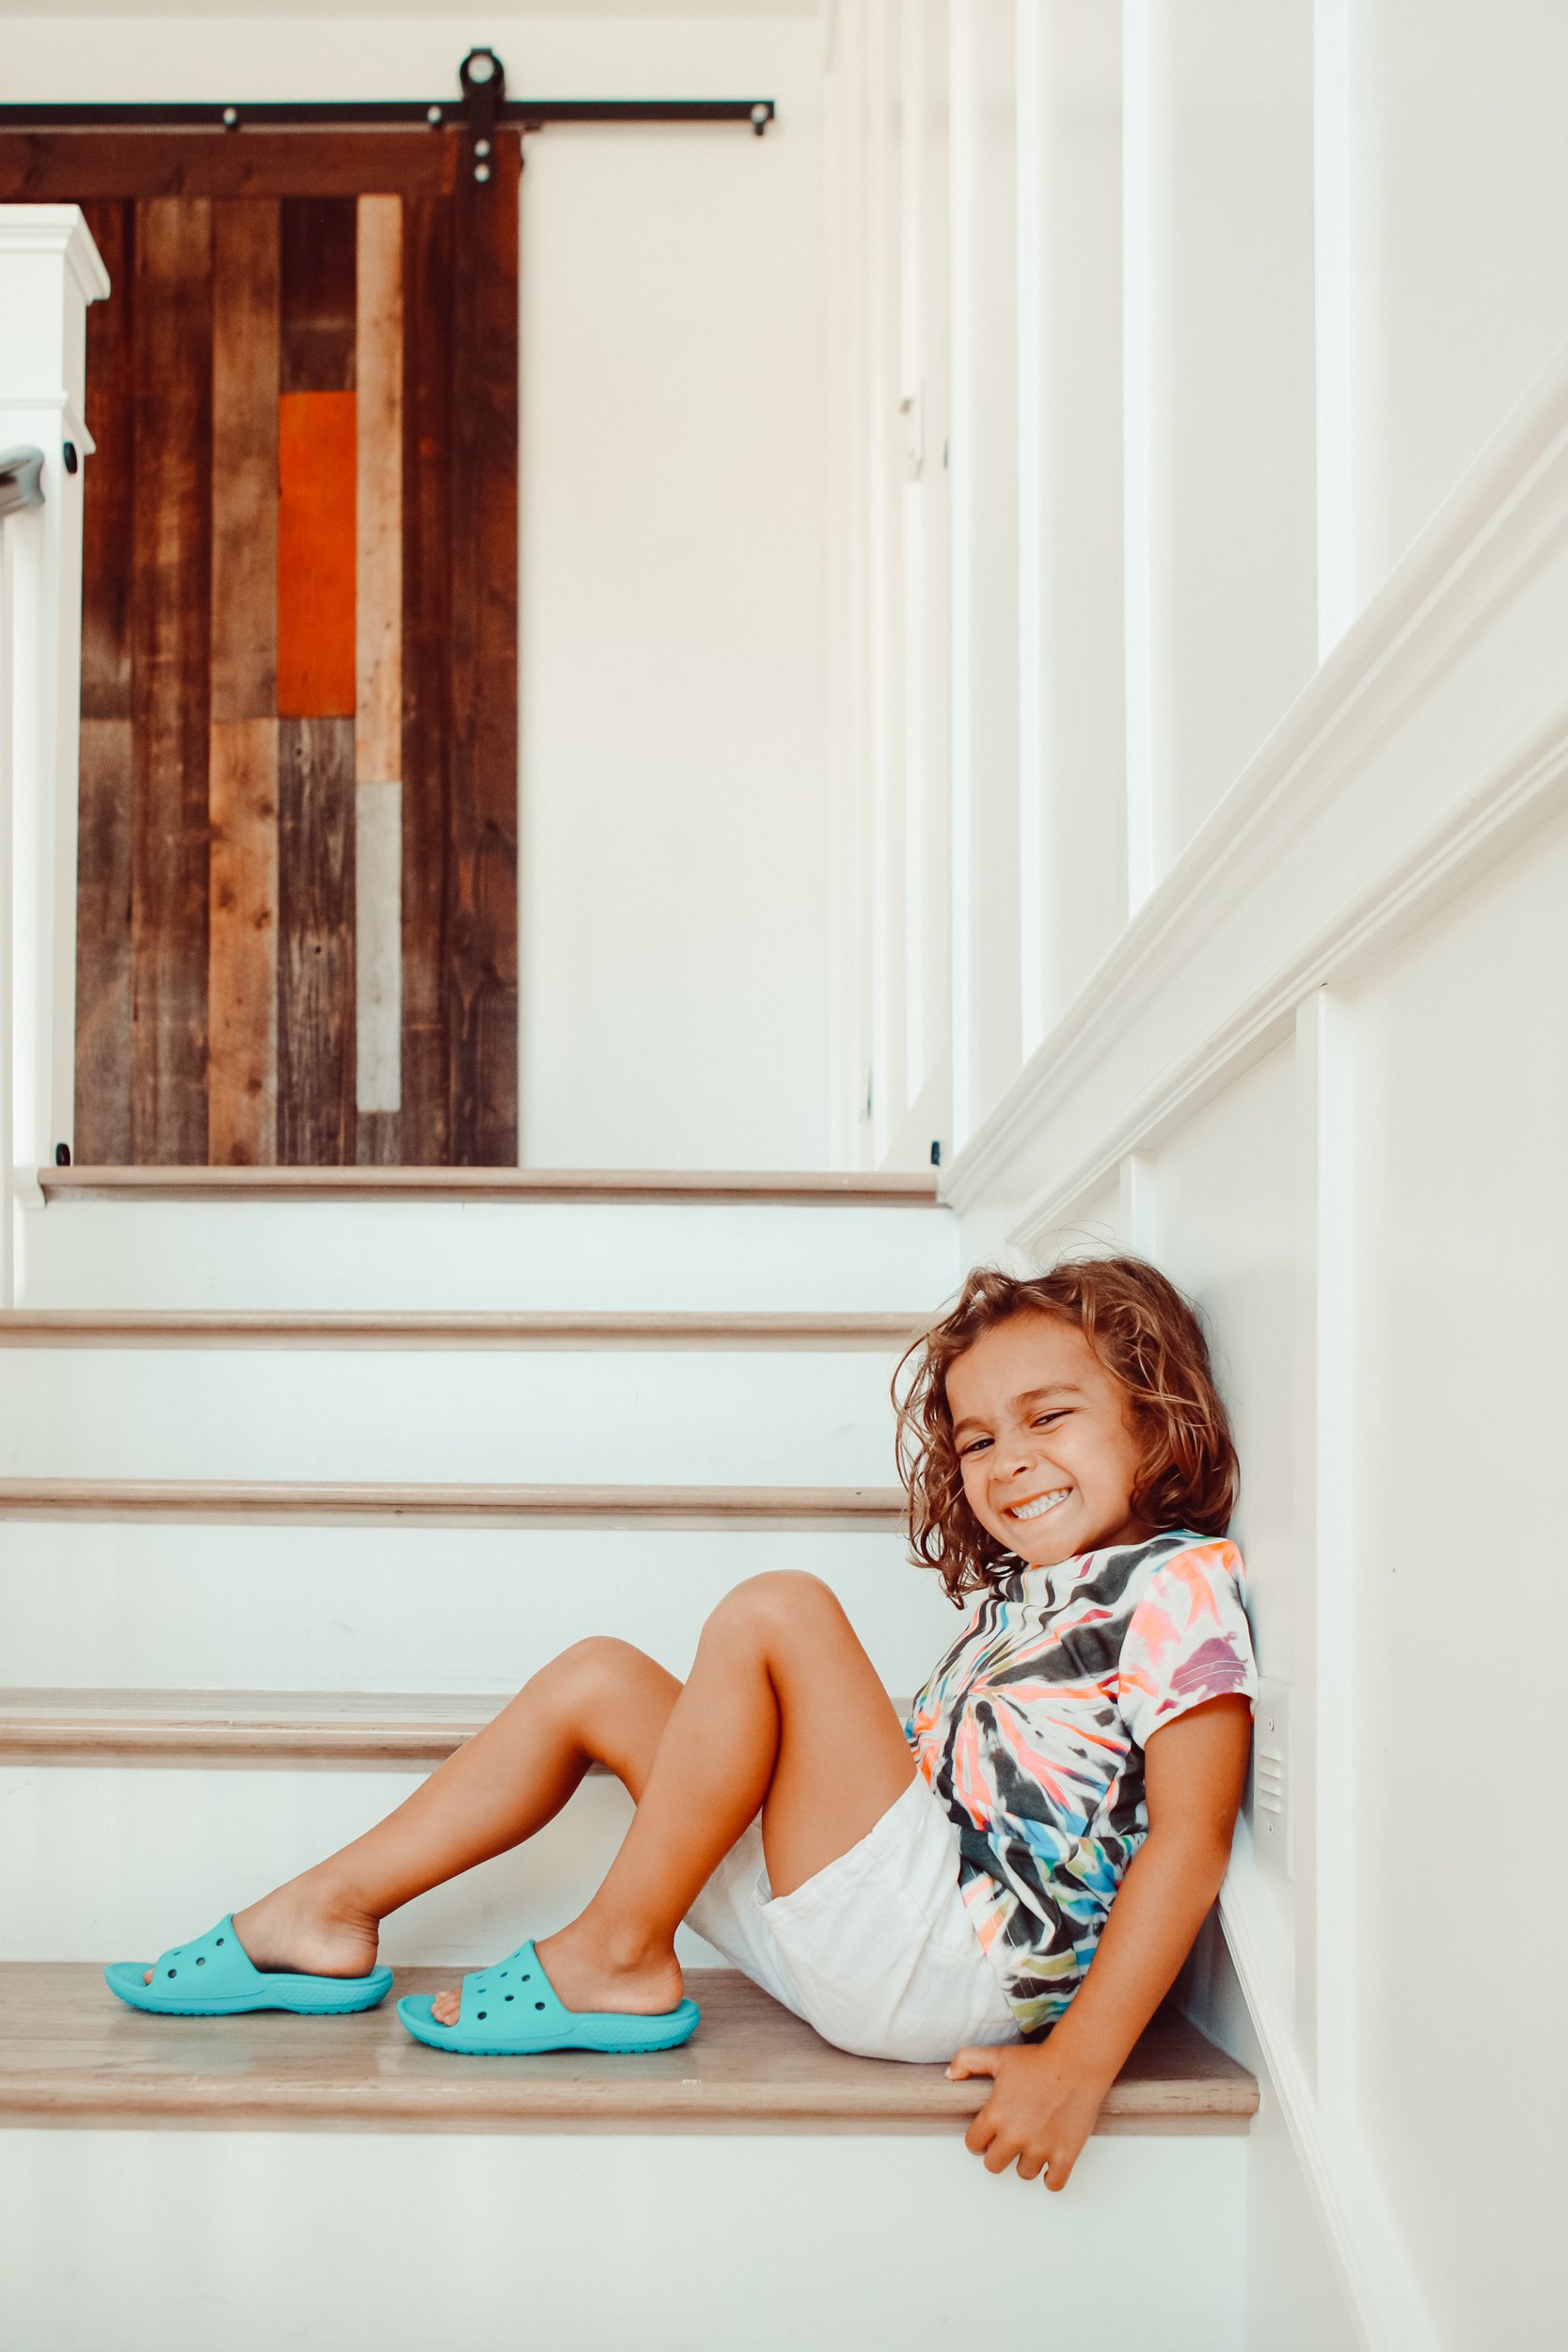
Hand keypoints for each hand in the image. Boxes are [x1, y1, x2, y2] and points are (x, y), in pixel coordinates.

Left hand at [947, 2041, 1109, 2191]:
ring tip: (1031, 2145)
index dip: (978, 2139)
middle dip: (998, 2154)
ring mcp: (1041, 2148)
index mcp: (995, 2115)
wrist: (1077, 2062)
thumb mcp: (997, 2056)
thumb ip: (967, 2061)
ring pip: (1024, 2173)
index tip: (987, 2135)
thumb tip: (949, 2075)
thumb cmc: (1038, 2059)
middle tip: (1008, 2141)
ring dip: (1025, 2162)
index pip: (973, 2144)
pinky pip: (1054, 2184)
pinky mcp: (1066, 2155)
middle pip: (994, 2165)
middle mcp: (1015, 2136)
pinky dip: (1051, 2178)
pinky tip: (1050, 2163)